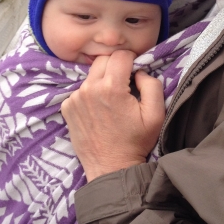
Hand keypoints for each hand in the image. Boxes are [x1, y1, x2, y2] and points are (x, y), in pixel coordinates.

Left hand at [61, 50, 164, 181]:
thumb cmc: (136, 142)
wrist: (111, 168)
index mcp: (111, 87)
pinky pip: (81, 89)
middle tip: (124, 85)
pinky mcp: (67, 107)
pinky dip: (90, 94)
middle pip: (103, 60)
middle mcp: (89, 89)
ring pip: (91, 75)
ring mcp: (75, 98)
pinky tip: (99, 110)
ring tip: (111, 101)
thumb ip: (152, 84)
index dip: (131, 60)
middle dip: (116, 67)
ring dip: (102, 80)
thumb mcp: (156, 114)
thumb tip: (139, 71)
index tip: (135, 72)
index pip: (120, 55)